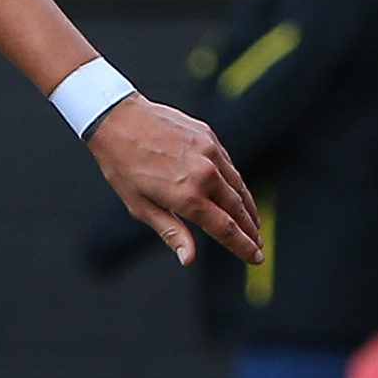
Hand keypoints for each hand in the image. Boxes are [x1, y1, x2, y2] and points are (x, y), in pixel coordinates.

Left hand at [85, 95, 262, 267]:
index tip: (256, 258)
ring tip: (254, 223)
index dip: (243, 246)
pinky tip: (237, 192)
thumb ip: (170, 231)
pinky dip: (236, 183)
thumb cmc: (123, 166)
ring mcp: (209, 153)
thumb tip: (188, 258)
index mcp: (187, 196)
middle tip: (258, 244)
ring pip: (237, 186)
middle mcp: (204, 174)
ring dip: (248, 207)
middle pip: (237, 209)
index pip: (225, 229)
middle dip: (250, 230)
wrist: (118, 119)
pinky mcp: (208, 137)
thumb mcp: (140, 206)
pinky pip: (228, 165)